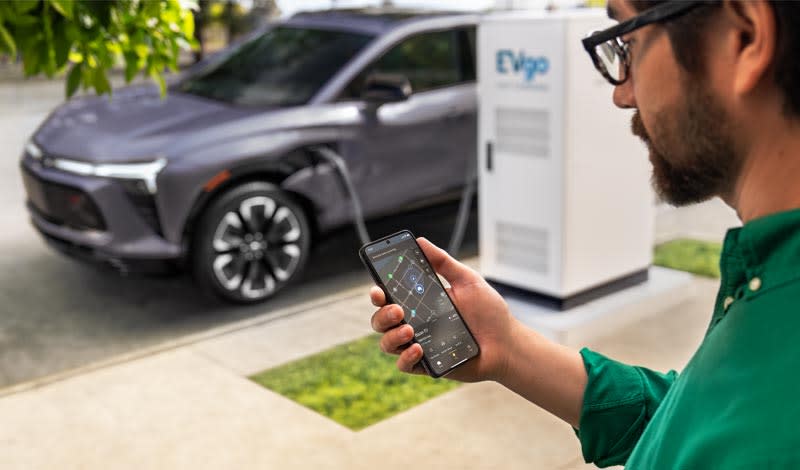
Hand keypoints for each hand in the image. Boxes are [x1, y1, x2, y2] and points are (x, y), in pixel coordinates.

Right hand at [370, 237, 516, 381]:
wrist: (507, 344)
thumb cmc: (489, 313)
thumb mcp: (467, 281)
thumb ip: (443, 262)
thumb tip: (421, 241)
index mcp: (420, 302)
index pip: (389, 296)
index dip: (378, 292)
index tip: (378, 288)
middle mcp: (415, 323)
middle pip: (381, 320)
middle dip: (382, 314)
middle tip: (398, 309)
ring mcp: (419, 344)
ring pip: (387, 343)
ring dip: (392, 335)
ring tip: (410, 330)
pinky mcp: (426, 365)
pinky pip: (403, 365)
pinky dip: (406, 357)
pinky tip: (419, 349)